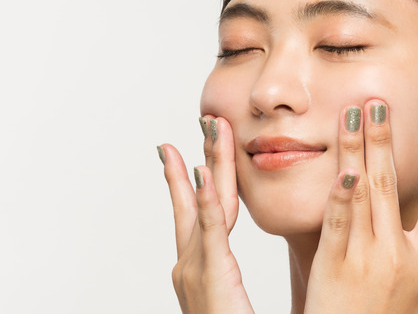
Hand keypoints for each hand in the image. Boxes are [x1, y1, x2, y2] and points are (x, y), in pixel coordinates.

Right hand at [158, 116, 253, 313]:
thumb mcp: (227, 299)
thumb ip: (224, 276)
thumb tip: (226, 262)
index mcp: (200, 268)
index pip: (204, 210)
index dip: (202, 176)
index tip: (202, 146)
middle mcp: (191, 264)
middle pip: (199, 199)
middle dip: (202, 158)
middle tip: (206, 121)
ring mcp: (195, 271)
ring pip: (205, 207)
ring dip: (207, 165)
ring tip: (211, 131)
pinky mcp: (210, 279)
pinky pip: (210, 235)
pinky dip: (205, 204)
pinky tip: (205, 177)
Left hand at [304, 100, 417, 313]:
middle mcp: (395, 254)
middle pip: (392, 185)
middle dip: (385, 139)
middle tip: (380, 102)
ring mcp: (363, 257)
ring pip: (362, 193)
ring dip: (358, 150)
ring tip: (353, 114)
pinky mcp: (332, 265)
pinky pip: (337, 222)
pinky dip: (339, 194)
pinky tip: (341, 167)